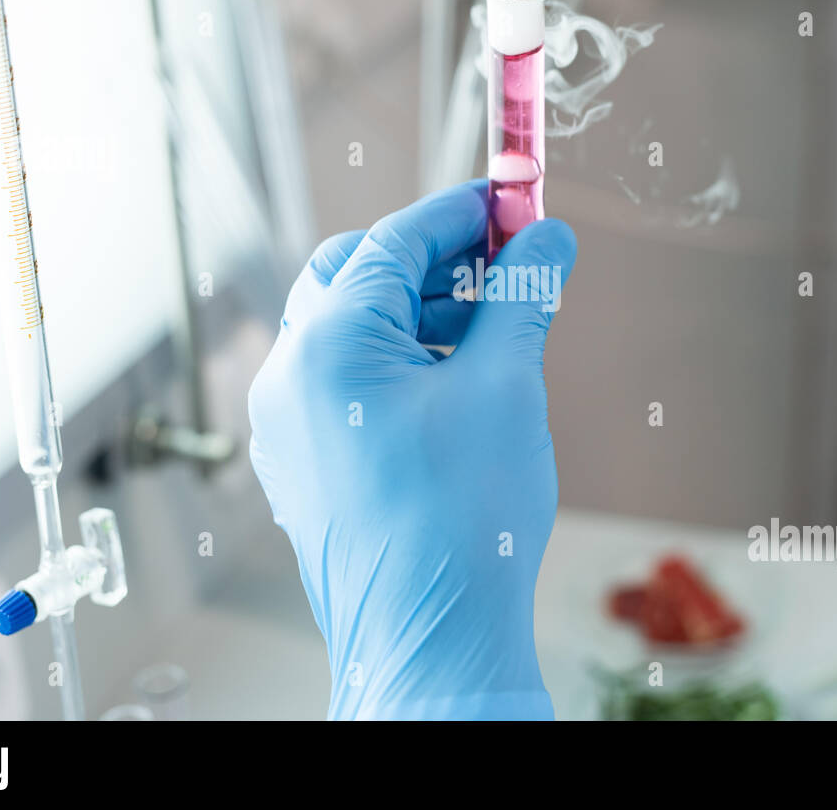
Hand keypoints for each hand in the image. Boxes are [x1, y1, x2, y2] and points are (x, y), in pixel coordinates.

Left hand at [248, 181, 576, 718]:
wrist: (428, 635)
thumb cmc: (462, 515)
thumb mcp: (504, 386)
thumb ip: (521, 297)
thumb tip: (548, 239)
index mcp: (329, 342)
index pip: (395, 240)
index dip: (462, 213)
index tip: (515, 201)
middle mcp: (290, 374)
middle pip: (357, 274)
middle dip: (432, 261)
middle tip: (501, 265)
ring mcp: (288, 422)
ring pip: (350, 330)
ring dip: (418, 313)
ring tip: (489, 330)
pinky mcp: (304, 460)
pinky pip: (342, 381)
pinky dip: (396, 362)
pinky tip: (453, 384)